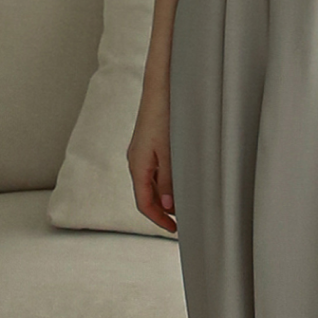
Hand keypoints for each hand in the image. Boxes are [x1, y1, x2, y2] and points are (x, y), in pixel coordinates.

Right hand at [128, 94, 177, 234]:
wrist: (161, 87)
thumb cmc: (164, 116)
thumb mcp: (170, 152)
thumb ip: (167, 180)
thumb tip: (167, 205)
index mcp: (137, 165)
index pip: (144, 202)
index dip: (158, 219)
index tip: (173, 229)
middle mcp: (136, 160)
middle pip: (146, 195)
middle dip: (162, 211)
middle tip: (180, 221)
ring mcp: (141, 152)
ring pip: (149, 183)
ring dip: (164, 197)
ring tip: (182, 205)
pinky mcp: (148, 144)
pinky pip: (153, 171)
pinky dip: (163, 183)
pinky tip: (177, 182)